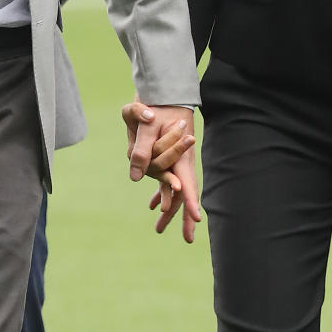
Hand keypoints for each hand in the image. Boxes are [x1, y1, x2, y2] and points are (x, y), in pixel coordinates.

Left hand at [121, 99, 200, 242]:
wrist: (161, 92)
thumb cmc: (154, 105)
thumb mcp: (144, 122)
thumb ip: (141, 148)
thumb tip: (134, 177)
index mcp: (179, 153)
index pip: (187, 181)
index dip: (191, 201)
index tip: (198, 219)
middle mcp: (179, 160)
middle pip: (184, 191)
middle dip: (184, 214)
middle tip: (187, 239)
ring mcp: (174, 160)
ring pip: (174, 188)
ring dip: (169, 208)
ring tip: (160, 229)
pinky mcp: (166, 157)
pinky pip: (166, 179)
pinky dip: (161, 193)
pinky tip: (153, 206)